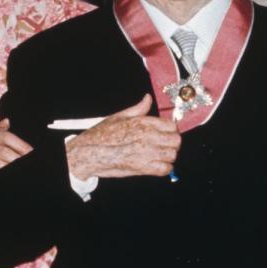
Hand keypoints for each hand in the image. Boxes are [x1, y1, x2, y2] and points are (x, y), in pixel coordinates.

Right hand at [65, 94, 179, 179]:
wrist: (90, 152)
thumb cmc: (102, 134)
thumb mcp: (119, 116)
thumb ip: (138, 108)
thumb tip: (148, 98)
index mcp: (143, 123)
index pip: (171, 125)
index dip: (171, 129)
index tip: (167, 132)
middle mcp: (147, 137)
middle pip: (175, 140)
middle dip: (172, 142)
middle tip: (165, 143)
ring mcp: (146, 153)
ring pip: (172, 155)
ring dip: (169, 155)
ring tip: (161, 154)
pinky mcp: (143, 168)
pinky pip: (165, 169)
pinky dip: (165, 168)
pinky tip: (159, 164)